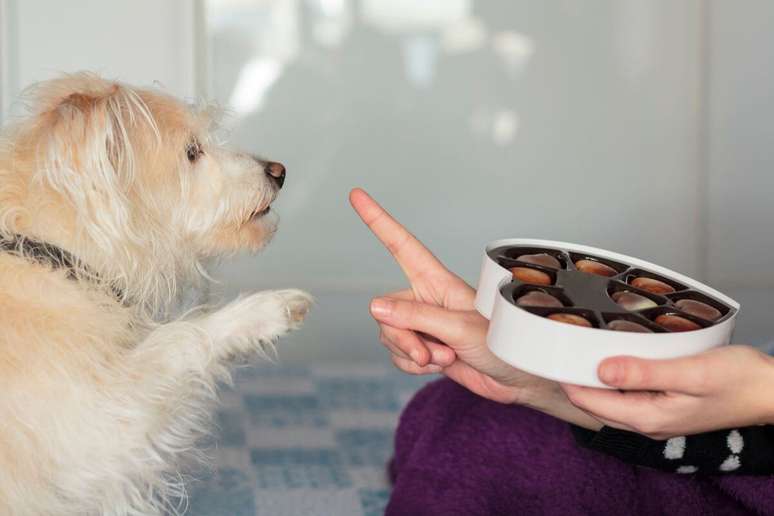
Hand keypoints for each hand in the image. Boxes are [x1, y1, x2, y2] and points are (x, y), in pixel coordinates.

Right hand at [350, 188, 600, 428]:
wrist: (517, 380)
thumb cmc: (503, 344)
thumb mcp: (459, 328)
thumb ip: (416, 317)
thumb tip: (375, 306)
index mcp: (438, 281)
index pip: (401, 246)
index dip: (378, 221)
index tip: (357, 195)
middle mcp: (426, 299)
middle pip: (386, 310)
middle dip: (401, 336)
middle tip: (428, 353)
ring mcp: (424, 325)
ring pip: (389, 335)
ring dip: (412, 354)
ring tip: (445, 358)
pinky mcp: (423, 348)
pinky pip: (398, 355)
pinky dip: (413, 366)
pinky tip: (439, 366)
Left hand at [561, 345, 773, 438]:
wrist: (771, 391)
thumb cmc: (739, 380)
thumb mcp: (690, 372)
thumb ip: (645, 373)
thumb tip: (602, 370)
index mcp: (649, 417)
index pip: (592, 402)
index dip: (568, 380)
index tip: (551, 356)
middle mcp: (648, 422)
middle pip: (597, 404)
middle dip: (575, 381)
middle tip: (558, 350)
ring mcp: (656, 417)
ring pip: (611, 401)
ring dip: (593, 380)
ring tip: (577, 351)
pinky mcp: (665, 407)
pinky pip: (628, 396)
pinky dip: (614, 380)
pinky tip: (612, 361)